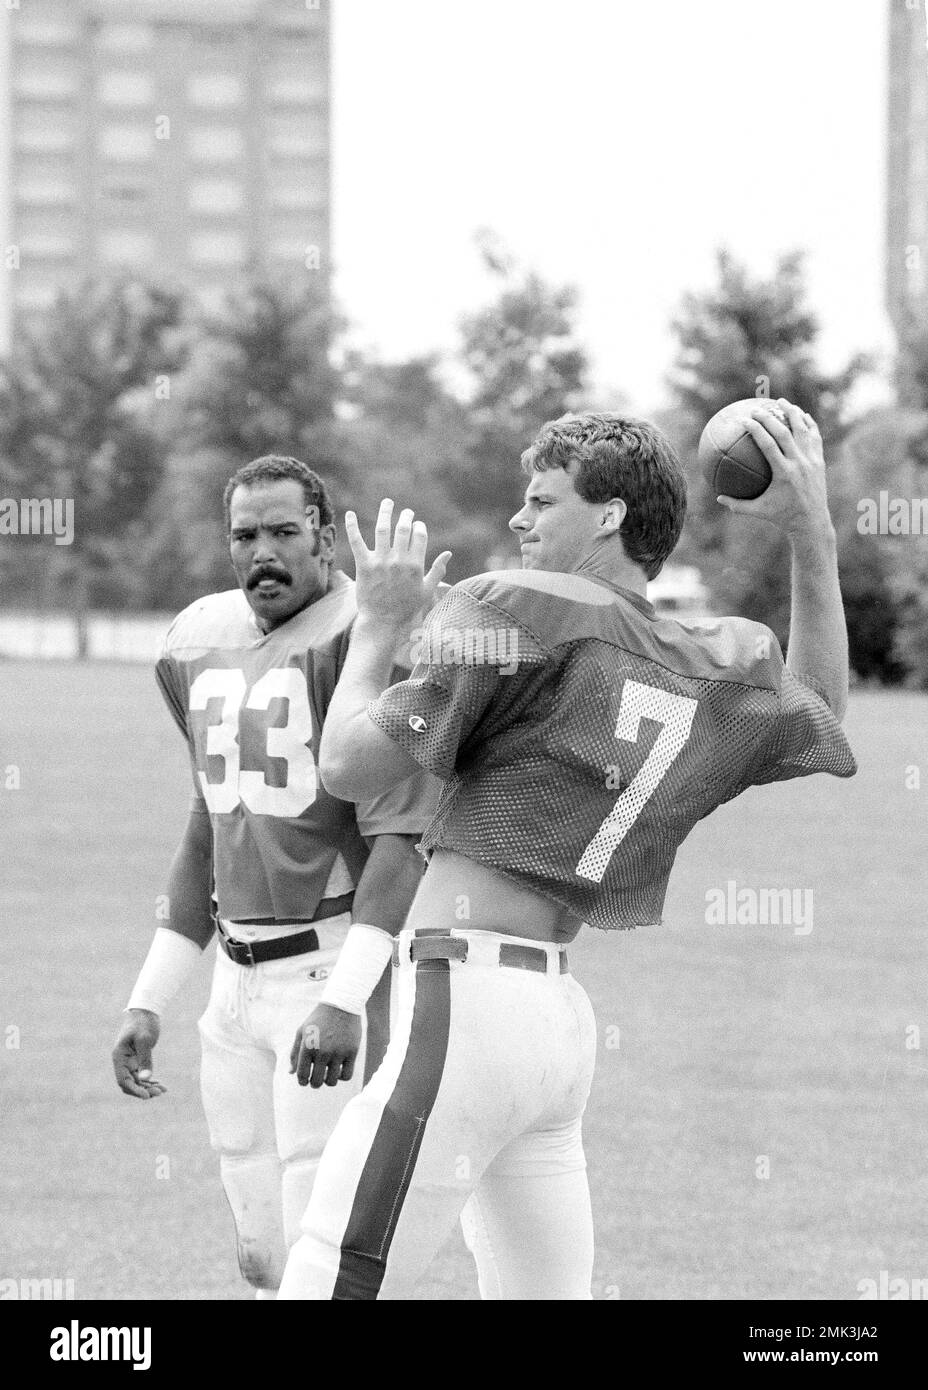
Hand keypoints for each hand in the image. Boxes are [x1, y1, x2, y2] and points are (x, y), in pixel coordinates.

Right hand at [112, 1009, 165, 1099]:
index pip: (123, 1080)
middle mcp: (122, 1061)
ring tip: (163, 1090)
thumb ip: (145, 1059)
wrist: (145, 1011)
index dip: (134, 1090)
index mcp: (119, 1056)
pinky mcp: (137, 1060)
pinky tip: (160, 1085)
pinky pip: (141, 1075)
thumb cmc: (143, 1023)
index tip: (146, 1096)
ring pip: (136, 1081)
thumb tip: (146, 1078)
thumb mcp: (145, 1040)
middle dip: (143, 1090)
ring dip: (148, 1087)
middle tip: (159, 1093)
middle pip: (130, 1083)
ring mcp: (129, 1061)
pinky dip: (150, 1081)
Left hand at [290, 1004, 361, 1088]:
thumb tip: (291, 1073)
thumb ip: (295, 1052)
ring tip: (328, 1074)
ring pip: (332, 1081)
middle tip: (316, 1079)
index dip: (302, 1082)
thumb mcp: (302, 1031)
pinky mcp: (351, 1052)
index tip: (305, 1081)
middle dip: (314, 1083)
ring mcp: (338, 1053)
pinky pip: (346, 1075)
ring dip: (328, 1081)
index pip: (302, 1075)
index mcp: (308, 1047)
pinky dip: (341, 1077)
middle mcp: (322, 1052)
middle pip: (316, 1082)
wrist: (341, 1004)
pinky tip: (339, 1070)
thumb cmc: (318, 1018)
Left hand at [346, 499, 451, 631]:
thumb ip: (438, 570)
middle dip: (407, 516)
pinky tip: (350, 514)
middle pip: (404, 529)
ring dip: (386, 512)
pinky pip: (357, 541)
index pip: (419, 536)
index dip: (419, 527)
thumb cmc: (407, 608)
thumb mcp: (427, 590)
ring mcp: (380, 562)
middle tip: (407, 512)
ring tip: (388, 503)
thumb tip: (448, 554)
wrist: (383, 622)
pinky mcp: (364, 565)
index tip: (418, 525)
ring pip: (383, 529)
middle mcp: (399, 561)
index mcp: (416, 565)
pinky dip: (352, 526)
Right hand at [718, 399, 832, 541]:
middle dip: (770, 417)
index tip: (745, 419)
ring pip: (803, 430)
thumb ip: (737, 505)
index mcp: (783, 473)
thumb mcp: (758, 511)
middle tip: (757, 408)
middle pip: (784, 433)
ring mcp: (811, 461)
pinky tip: (801, 415)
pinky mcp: (819, 461)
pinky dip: (808, 424)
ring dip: (792, 413)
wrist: (812, 522)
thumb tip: (718, 497)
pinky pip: (814, 437)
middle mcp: (799, 463)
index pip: (769, 444)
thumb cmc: (781, 517)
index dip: (757, 429)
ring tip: (782, 402)